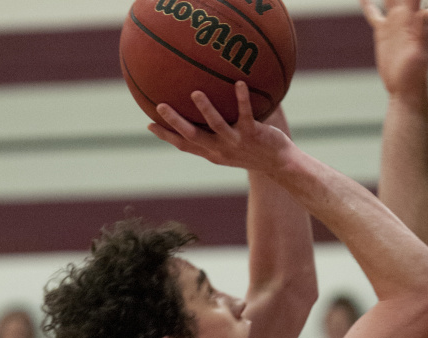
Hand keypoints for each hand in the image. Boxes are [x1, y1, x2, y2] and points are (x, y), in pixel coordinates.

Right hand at [147, 82, 290, 173]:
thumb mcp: (232, 144)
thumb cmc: (254, 151)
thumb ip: (218, 130)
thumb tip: (205, 106)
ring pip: (217, 126)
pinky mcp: (253, 134)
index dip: (166, 136)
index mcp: (212, 153)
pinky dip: (242, 99)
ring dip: (206, 110)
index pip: (184, 145)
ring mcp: (236, 142)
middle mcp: (220, 150)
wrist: (279, 164)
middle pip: (193, 137)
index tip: (148, 124)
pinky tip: (239, 83)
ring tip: (195, 93)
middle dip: (175, 123)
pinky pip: (245, 114)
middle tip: (160, 106)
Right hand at [361, 0, 427, 96]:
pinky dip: (368, 4)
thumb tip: (424, 12)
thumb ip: (422, 32)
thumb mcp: (419, 53)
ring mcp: (393, 22)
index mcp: (412, 17)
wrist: (406, 89)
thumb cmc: (416, 75)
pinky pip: (374, 14)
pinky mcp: (384, 32)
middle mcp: (403, 14)